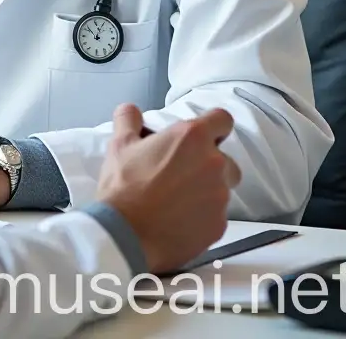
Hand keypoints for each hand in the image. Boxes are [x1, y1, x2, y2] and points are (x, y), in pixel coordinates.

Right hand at [95, 104, 240, 274]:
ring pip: (222, 189)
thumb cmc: (124, 185)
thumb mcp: (119, 144)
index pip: (222, 119)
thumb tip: (132, 111)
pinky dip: (202, 215)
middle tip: (180, 172)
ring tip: (177, 199)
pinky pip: (216, 215)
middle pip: (226, 159)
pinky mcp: (219, 226)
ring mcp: (220, 197)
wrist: (126, 234)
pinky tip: (178, 219)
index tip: (200, 136)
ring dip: (206, 190)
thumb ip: (129, 119)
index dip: (213, 125)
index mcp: (192, 138)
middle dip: (208, 163)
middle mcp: (214, 164)